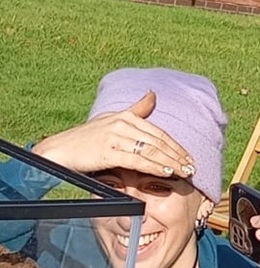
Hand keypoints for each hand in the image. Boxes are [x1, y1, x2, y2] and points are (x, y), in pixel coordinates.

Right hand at [32, 91, 193, 178]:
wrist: (57, 150)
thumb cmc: (85, 138)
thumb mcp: (111, 120)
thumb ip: (136, 110)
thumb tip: (153, 94)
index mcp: (126, 116)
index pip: (159, 133)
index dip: (176, 146)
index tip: (189, 157)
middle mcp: (123, 124)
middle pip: (159, 142)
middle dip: (178, 156)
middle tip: (192, 167)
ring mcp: (115, 137)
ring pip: (152, 151)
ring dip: (171, 163)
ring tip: (185, 172)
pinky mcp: (108, 151)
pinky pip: (138, 160)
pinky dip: (155, 166)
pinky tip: (167, 172)